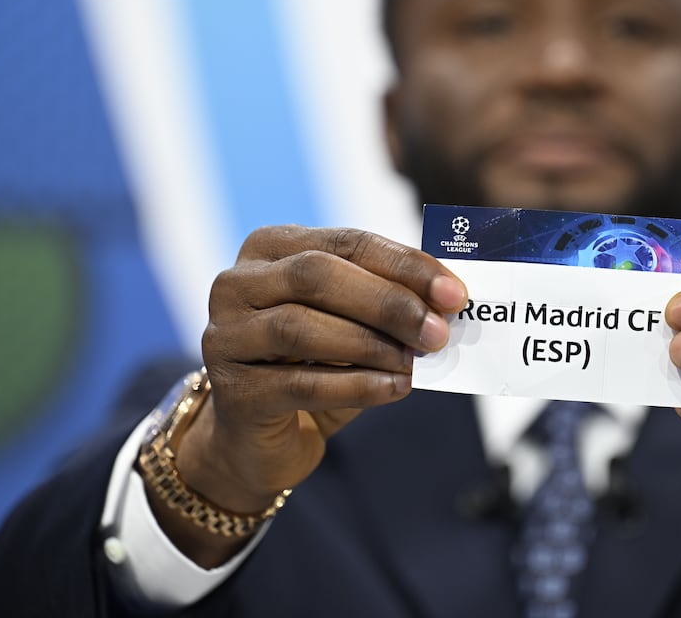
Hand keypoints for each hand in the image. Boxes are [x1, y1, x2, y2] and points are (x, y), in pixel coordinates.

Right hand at [159, 226, 466, 562]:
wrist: (262, 438)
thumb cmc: (316, 366)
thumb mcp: (352, 323)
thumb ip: (387, 301)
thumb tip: (449, 299)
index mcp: (270, 248)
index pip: (346, 243)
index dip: (404, 265)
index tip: (455, 293)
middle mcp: (236, 284)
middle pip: (316, 275)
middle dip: (387, 302)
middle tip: (439, 331)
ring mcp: (224, 336)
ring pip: (300, 327)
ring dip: (370, 345)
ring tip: (415, 363)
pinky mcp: (232, 390)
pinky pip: (299, 383)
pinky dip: (356, 385)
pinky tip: (394, 389)